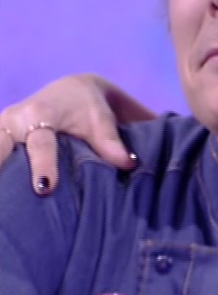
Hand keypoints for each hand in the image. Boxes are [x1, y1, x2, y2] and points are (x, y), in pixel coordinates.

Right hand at [0, 74, 156, 194]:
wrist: (68, 90)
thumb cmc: (86, 106)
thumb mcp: (100, 118)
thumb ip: (110, 141)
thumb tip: (127, 163)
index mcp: (39, 113)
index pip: (40, 144)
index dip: (43, 165)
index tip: (45, 188)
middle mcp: (13, 120)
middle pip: (2, 149)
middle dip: (3, 169)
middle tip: (11, 202)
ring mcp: (0, 129)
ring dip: (0, 172)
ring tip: (7, 204)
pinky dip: (1, 170)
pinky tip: (7, 196)